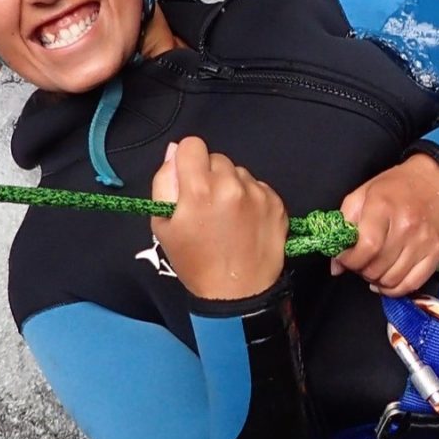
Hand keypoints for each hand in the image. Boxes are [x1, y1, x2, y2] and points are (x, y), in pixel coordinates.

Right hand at [151, 137, 287, 299]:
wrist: (237, 294)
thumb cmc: (195, 261)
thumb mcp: (162, 225)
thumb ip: (164, 182)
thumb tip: (174, 152)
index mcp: (199, 188)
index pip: (192, 144)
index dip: (187, 161)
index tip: (188, 182)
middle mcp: (231, 184)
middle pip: (216, 158)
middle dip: (209, 176)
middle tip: (207, 206)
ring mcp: (257, 193)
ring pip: (238, 172)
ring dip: (231, 186)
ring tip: (228, 218)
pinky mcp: (277, 202)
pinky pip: (258, 186)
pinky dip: (251, 198)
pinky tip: (245, 222)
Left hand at [332, 153, 438, 296]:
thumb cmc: (397, 185)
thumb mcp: (364, 193)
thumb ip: (345, 224)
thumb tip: (336, 264)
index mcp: (383, 207)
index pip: (365, 248)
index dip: (349, 260)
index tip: (345, 257)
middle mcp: (406, 227)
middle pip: (376, 267)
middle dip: (361, 270)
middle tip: (360, 261)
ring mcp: (424, 242)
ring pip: (392, 280)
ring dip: (377, 280)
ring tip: (374, 268)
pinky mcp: (438, 253)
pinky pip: (412, 284)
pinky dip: (395, 289)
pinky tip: (387, 280)